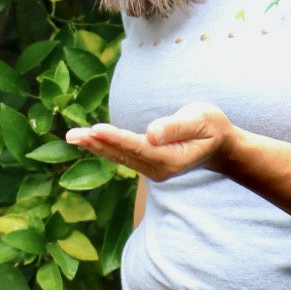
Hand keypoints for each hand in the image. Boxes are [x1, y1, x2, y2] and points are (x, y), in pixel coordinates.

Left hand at [65, 103, 235, 182]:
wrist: (219, 144)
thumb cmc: (212, 127)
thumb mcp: (200, 120)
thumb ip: (175, 127)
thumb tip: (151, 133)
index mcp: (171, 159)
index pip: (137, 147)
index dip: (115, 138)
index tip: (94, 129)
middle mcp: (158, 169)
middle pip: (122, 154)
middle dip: (96, 144)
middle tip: (71, 135)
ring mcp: (152, 169)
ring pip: (119, 156)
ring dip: (95, 146)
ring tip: (72, 137)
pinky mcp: (147, 164)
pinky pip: (122, 155)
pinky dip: (104, 147)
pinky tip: (88, 140)